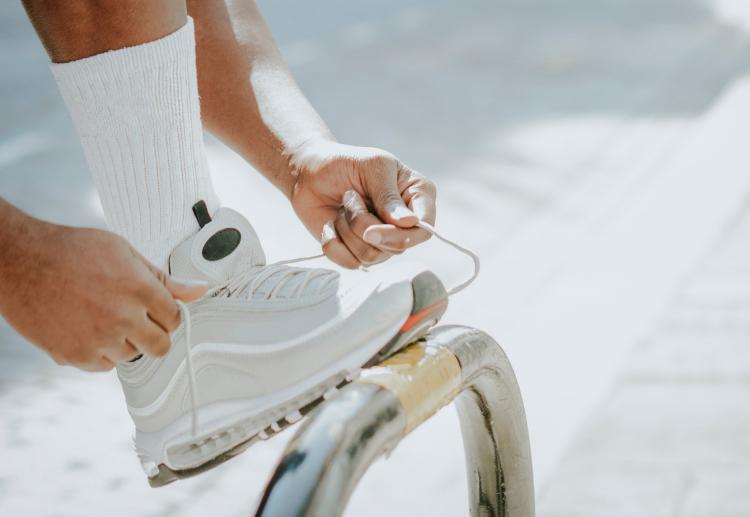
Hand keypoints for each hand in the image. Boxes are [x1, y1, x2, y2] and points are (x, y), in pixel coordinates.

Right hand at [0, 218, 206, 371]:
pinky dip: (101, 352)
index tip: (158, 309)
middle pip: (161, 346)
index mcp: (140, 289)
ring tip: (104, 315)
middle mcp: (122, 318)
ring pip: (132, 356)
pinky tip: (88, 327)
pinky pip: (104, 366)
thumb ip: (163, 278)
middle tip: (139, 319)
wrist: (20, 261)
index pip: (175, 317)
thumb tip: (199, 291)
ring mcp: (98, 340)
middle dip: (155, 334)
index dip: (168, 313)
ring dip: (125, 341)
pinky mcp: (75, 355)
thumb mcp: (124, 252)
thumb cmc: (72, 250)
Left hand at [289, 140, 436, 267]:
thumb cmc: (345, 163)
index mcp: (417, 196)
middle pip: (396, 246)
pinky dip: (333, 242)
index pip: (424, 229)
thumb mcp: (371, 167)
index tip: (372, 230)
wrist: (309, 174)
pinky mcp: (358, 253)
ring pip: (371, 256)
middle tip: (349, 197)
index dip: (402, 235)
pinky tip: (331, 224)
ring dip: (347, 230)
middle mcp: (404, 224)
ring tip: (342, 207)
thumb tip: (410, 222)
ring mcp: (382, 241)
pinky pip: (350, 263)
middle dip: (363, 224)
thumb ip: (389, 196)